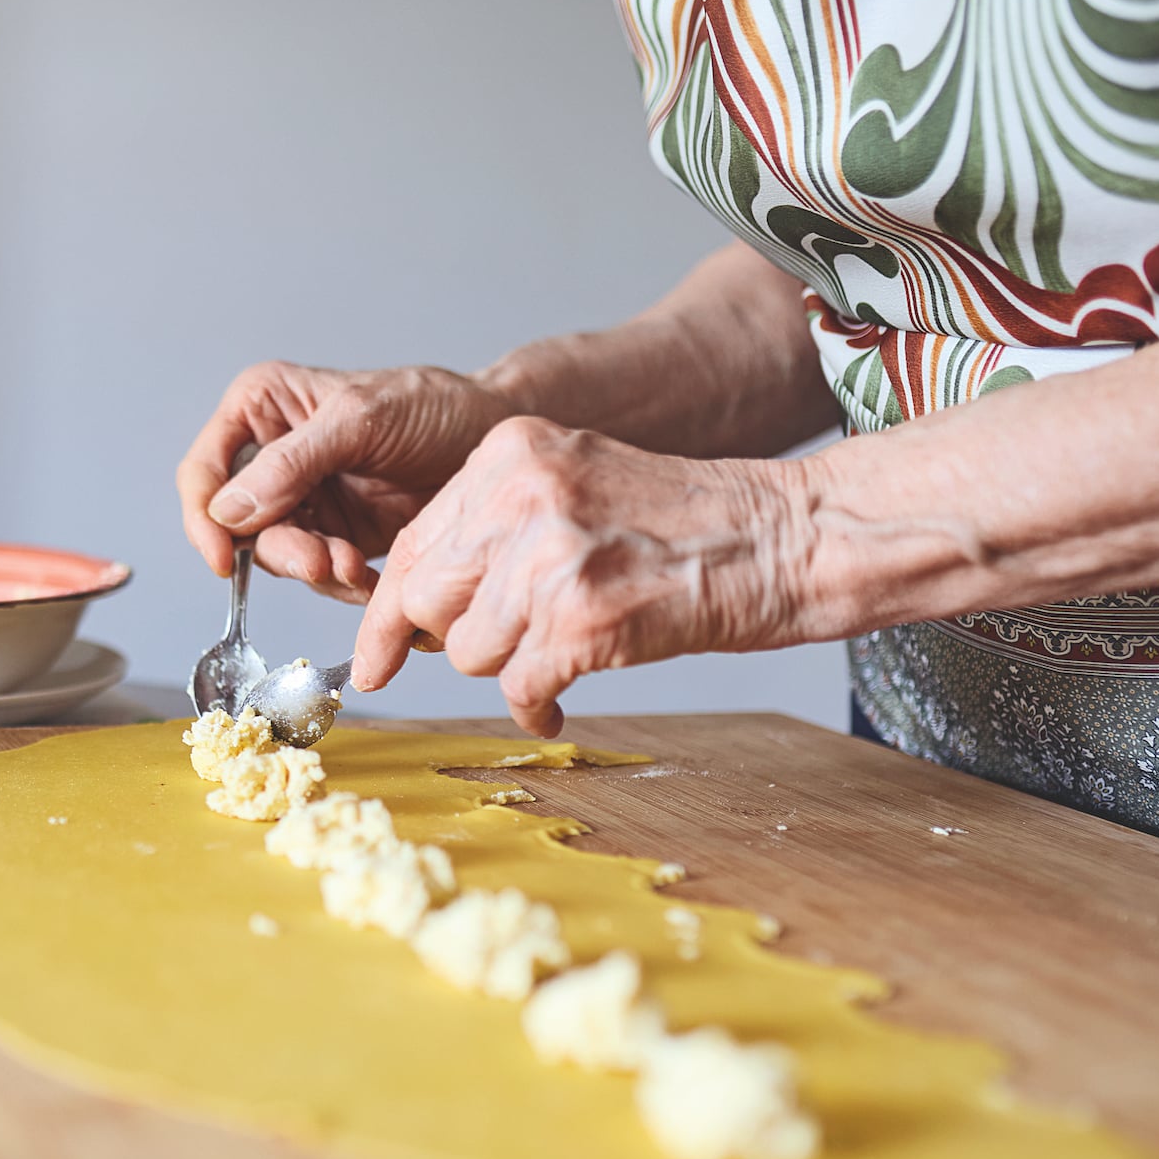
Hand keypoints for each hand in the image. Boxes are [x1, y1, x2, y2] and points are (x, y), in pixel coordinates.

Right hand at [176, 362, 513, 602]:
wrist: (495, 438)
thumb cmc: (436, 405)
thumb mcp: (360, 420)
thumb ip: (292, 462)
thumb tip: (231, 509)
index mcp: (263, 408)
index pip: (205, 471)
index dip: (204, 519)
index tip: (224, 558)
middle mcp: (273, 455)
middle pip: (238, 525)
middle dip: (279, 551)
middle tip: (321, 561)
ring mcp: (304, 498)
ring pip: (276, 555)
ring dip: (312, 569)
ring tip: (354, 565)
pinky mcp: (335, 533)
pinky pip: (315, 572)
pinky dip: (337, 581)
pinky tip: (368, 572)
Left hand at [353, 417, 817, 735]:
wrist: (783, 537)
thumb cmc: (683, 523)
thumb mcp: (573, 485)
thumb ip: (493, 527)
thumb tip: (415, 606)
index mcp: (507, 454)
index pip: (410, 545)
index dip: (386, 613)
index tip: (374, 658)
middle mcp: (519, 495)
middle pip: (426, 600)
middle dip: (454, 640)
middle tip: (509, 643)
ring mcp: (549, 556)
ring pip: (468, 651)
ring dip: (508, 668)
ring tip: (563, 647)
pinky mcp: (581, 618)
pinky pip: (518, 688)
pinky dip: (537, 704)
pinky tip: (565, 695)